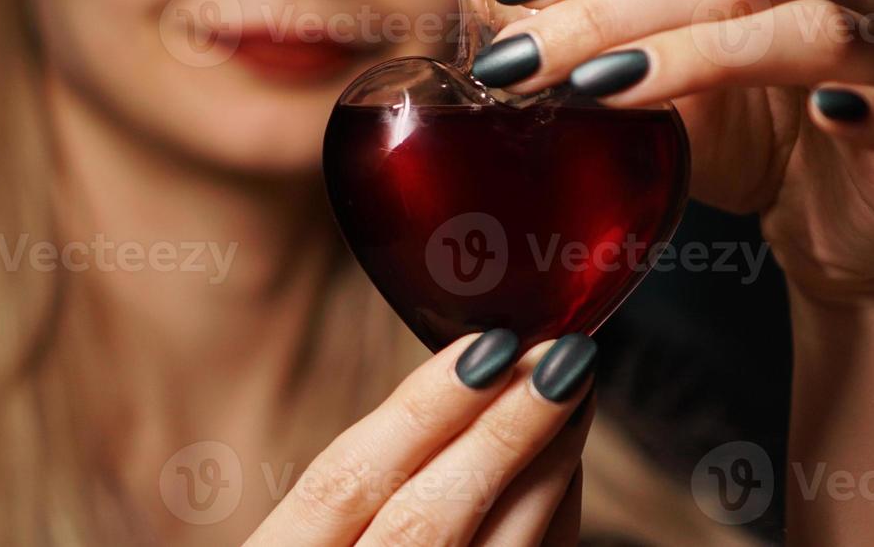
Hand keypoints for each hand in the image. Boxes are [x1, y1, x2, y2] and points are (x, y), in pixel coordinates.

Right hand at [246, 331, 595, 545]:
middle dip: (502, 431)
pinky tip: (564, 472)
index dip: (418, 411)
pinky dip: (553, 521)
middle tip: (560, 357)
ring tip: (573, 392)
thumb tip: (455, 384)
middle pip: (428, 518)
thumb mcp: (299, 544)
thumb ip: (353, 494)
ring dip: (545, 469)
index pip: (344, 481)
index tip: (484, 346)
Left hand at [470, 0, 873, 298]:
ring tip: (600, 89)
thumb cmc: (734, 128)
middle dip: (608, 13)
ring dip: (692, 56)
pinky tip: (810, 118)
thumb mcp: (640, 72)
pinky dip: (854, 110)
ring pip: (802, 29)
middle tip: (521, 60)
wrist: (825, 220)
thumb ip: (575, 26)